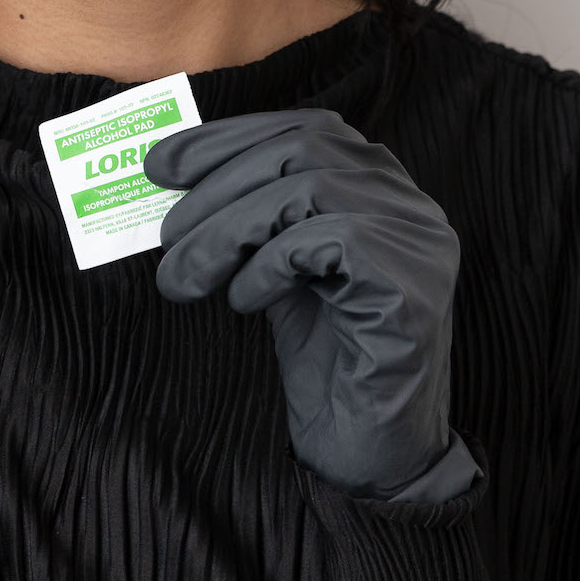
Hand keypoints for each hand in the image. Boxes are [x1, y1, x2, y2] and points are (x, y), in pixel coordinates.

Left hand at [149, 108, 467, 499]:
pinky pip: (326, 239)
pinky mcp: (412, 282)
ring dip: (226, 230)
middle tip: (165, 241)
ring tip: (185, 279)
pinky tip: (246, 301)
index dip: (227, 139)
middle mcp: (409, 202)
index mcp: (380, 188)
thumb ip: (251, 220)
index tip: (161, 166)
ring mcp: (418, 240)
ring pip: (307, 188)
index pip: (304, 129)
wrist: (372, 450)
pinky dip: (267, 265)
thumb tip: (176, 178)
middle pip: (302, 149)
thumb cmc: (326, 359)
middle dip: (216, 187)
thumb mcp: (277, 270)